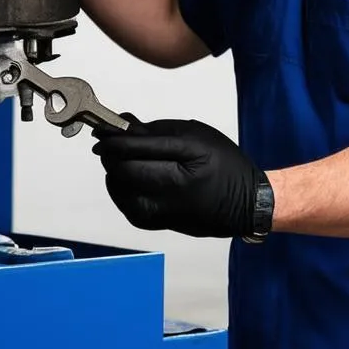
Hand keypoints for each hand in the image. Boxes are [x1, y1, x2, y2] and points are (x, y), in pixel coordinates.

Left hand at [92, 115, 266, 238]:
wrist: (245, 204)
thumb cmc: (225, 165)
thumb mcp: (197, 136)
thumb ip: (157, 131)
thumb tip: (123, 125)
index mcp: (184, 166)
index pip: (135, 150)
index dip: (113, 137)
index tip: (103, 128)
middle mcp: (169, 194)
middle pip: (122, 170)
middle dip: (112, 153)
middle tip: (112, 140)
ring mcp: (159, 213)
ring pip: (118, 187)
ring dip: (115, 169)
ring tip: (125, 157)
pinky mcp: (154, 224)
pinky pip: (124, 202)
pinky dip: (121, 185)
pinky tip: (131, 175)